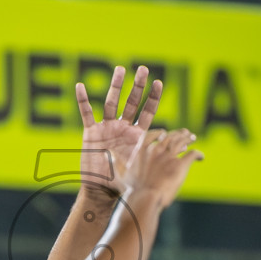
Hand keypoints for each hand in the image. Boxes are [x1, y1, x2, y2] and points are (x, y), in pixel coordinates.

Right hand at [74, 65, 161, 197]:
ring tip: (121, 69)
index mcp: (136, 135)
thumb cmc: (123, 182)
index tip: (158, 82)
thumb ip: (155, 153)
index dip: (153, 97)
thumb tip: (179, 147)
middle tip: (144, 69)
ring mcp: (107, 128)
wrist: (102, 190)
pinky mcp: (91, 132)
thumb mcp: (141, 166)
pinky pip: (86, 113)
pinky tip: (80, 85)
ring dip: (116, 86)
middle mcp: (122, 128)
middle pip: (131, 102)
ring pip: (111, 102)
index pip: (147, 111)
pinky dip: (82, 100)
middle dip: (138, 86)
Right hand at [122, 128, 203, 207]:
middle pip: (170, 137)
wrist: (145, 198)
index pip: (154, 135)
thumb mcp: (119, 173)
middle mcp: (157, 149)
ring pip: (182, 141)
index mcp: (143, 150)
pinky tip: (201, 156)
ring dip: (188, 138)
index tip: (164, 134)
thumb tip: (106, 153)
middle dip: (178, 134)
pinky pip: (192, 155)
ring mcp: (169, 156)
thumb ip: (115, 162)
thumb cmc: (132, 189)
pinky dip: (198, 154)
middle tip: (185, 133)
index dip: (160, 134)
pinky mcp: (181, 165)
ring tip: (192, 138)